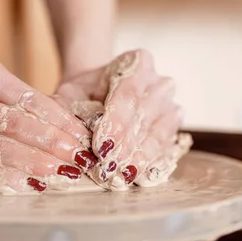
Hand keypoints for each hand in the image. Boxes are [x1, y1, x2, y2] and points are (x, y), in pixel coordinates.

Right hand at [0, 49, 95, 193]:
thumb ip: (30, 106)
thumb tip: (77, 134)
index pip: (24, 98)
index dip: (58, 121)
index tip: (81, 138)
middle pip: (11, 124)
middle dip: (51, 144)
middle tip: (78, 160)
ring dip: (33, 164)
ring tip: (61, 174)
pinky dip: (5, 180)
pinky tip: (28, 185)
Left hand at [55, 50, 190, 189]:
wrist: (98, 93)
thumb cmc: (84, 92)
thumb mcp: (70, 93)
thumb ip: (69, 107)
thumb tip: (71, 132)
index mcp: (138, 63)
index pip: (128, 94)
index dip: (116, 122)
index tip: (101, 146)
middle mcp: (159, 82)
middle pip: (145, 116)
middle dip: (126, 145)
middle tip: (109, 168)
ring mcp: (170, 104)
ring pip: (158, 134)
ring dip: (139, 158)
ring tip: (121, 176)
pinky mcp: (172, 127)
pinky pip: (165, 147)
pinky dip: (150, 163)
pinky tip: (137, 177)